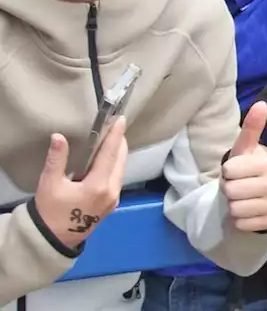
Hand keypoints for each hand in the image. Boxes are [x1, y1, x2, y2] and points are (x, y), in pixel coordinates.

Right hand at [32, 117, 128, 250]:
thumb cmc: (50, 212)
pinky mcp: (111, 204)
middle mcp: (112, 192)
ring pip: (121, 170)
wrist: (54, 240)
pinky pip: (117, 179)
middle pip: (120, 161)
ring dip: (118, 154)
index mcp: (98, 186)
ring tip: (114, 139)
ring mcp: (114, 199)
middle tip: (117, 126)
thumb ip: (57, 160)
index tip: (121, 120)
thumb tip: (59, 137)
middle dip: (119, 142)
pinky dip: (115, 166)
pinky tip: (109, 160)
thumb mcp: (49, 184)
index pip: (110, 154)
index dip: (115, 135)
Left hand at [221, 102, 266, 232]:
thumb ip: (252, 128)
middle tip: (238, 187)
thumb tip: (262, 103)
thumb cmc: (249, 170)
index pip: (229, 171)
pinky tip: (247, 214)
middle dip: (228, 191)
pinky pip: (242, 224)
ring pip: (235, 209)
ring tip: (243, 200)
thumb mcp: (246, 149)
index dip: (226, 173)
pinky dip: (239, 221)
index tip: (234, 172)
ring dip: (233, 207)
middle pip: (230, 191)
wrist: (262, 197)